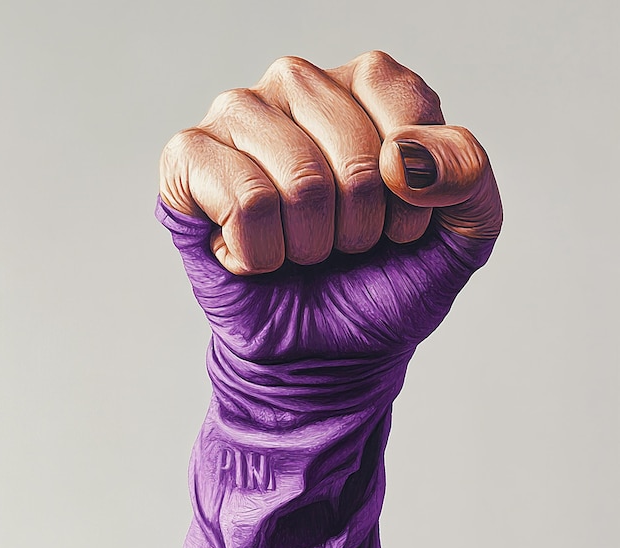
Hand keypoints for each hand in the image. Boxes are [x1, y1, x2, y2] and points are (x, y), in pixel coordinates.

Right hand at [157, 52, 501, 360]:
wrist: (322, 351)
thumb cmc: (380, 285)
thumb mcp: (458, 236)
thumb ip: (468, 177)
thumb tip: (405, 156)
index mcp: (364, 88)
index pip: (406, 105)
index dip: (412, 194)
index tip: (396, 226)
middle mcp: (297, 87)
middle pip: (358, 157)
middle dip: (360, 230)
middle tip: (340, 245)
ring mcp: (239, 117)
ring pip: (301, 181)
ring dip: (311, 246)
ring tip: (297, 250)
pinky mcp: (188, 159)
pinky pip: (245, 200)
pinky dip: (260, 253)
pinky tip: (249, 253)